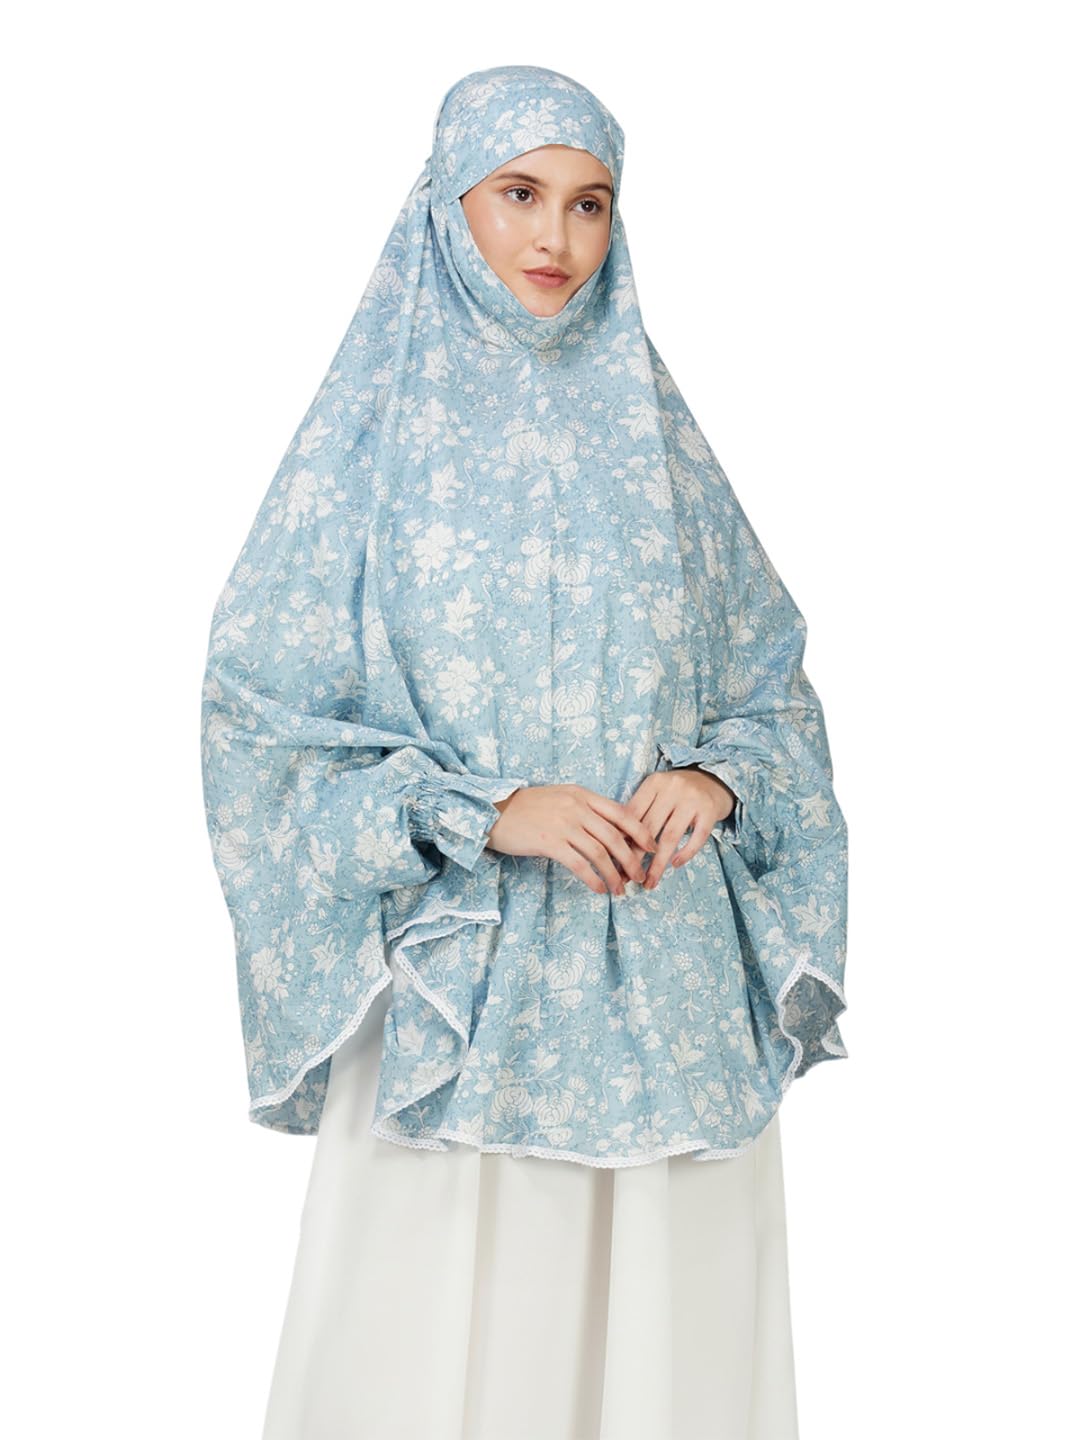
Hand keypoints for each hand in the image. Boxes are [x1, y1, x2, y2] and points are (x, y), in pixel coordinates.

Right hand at [485, 784, 656, 896]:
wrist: (494, 811)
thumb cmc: (528, 807)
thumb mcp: (561, 798)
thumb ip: (585, 808)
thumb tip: (611, 830)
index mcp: (582, 795)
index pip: (621, 813)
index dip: (640, 832)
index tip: (651, 847)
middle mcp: (577, 807)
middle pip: (615, 836)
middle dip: (632, 860)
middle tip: (639, 876)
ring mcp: (564, 824)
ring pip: (600, 853)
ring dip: (614, 874)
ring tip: (620, 890)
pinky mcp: (550, 843)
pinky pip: (580, 865)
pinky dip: (594, 879)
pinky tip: (600, 889)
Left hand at [621, 766, 735, 890]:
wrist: (714, 779)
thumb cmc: (678, 792)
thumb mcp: (657, 792)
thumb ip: (640, 810)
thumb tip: (618, 842)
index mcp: (654, 783)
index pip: (633, 813)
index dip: (622, 838)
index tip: (614, 860)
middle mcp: (673, 788)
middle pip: (649, 827)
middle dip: (636, 856)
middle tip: (627, 878)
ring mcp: (693, 799)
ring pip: (670, 836)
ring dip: (658, 864)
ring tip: (649, 882)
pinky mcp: (710, 811)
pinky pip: (697, 837)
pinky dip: (686, 853)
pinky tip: (675, 865)